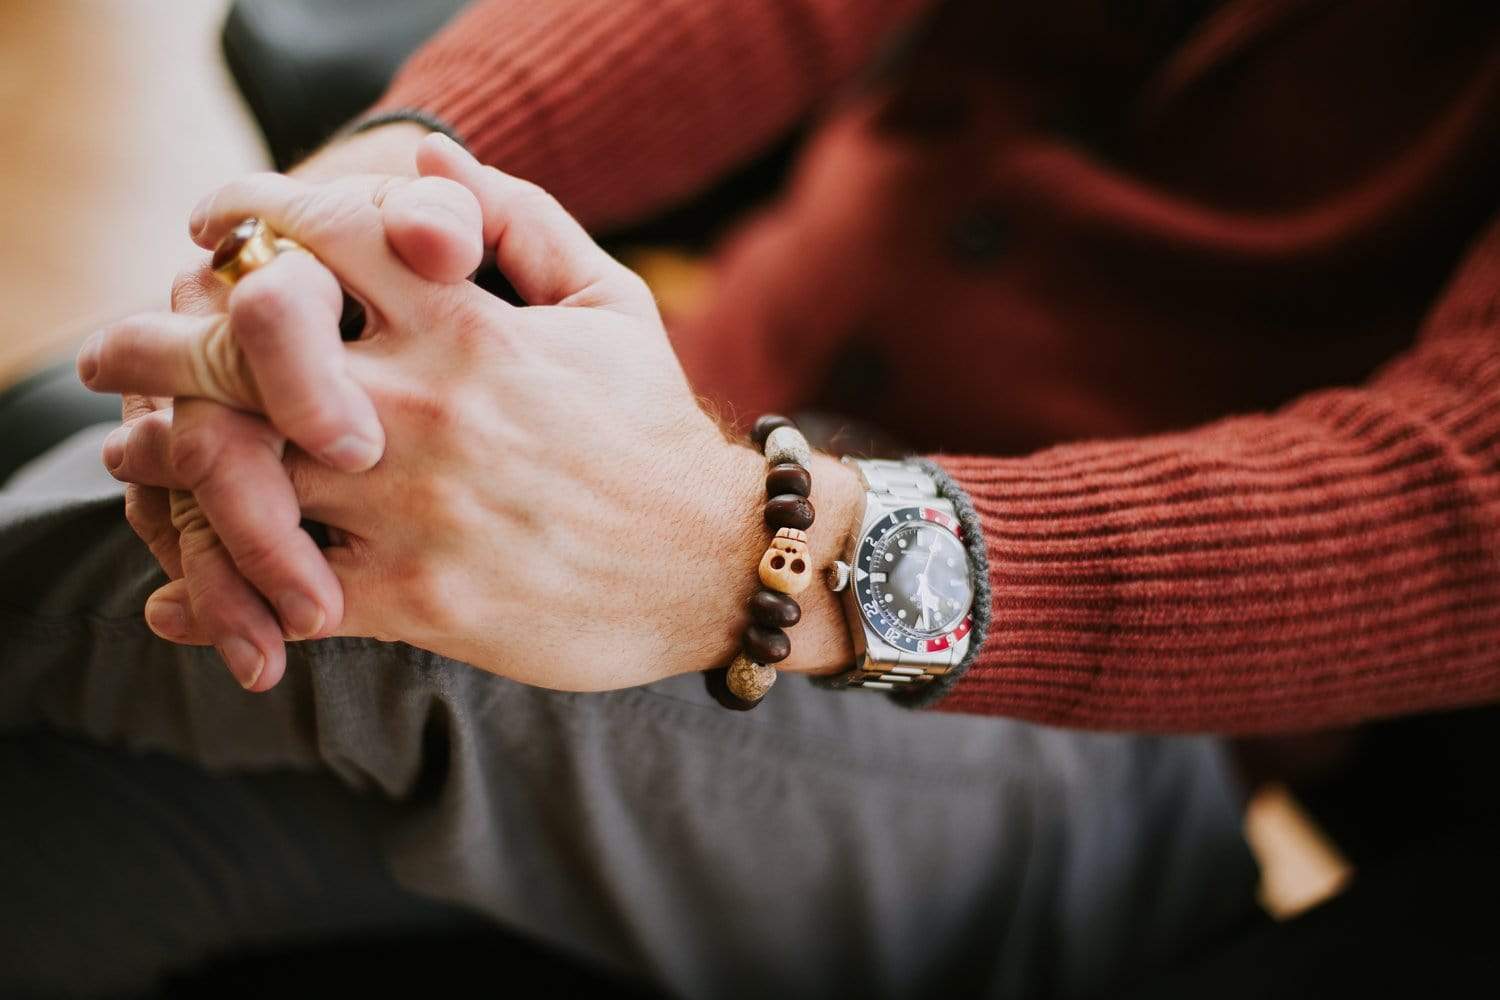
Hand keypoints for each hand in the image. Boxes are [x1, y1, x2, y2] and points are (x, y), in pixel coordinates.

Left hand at [88, 137, 862, 688]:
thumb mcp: (612, 305)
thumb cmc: (653, 431)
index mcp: (471, 327)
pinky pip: (283, 595)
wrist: (711, 565)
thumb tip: (430, 171)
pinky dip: (214, 596)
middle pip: (243, 355)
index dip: (249, 216)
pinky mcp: (420, 602)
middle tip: (115, 348)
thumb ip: (523, 222)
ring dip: (170, 461)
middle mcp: (429, 409)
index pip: (318, 239)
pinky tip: (176, 591)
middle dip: (160, 339)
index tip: (213, 229)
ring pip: (241, 476)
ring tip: (138, 454)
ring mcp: (417, 510)